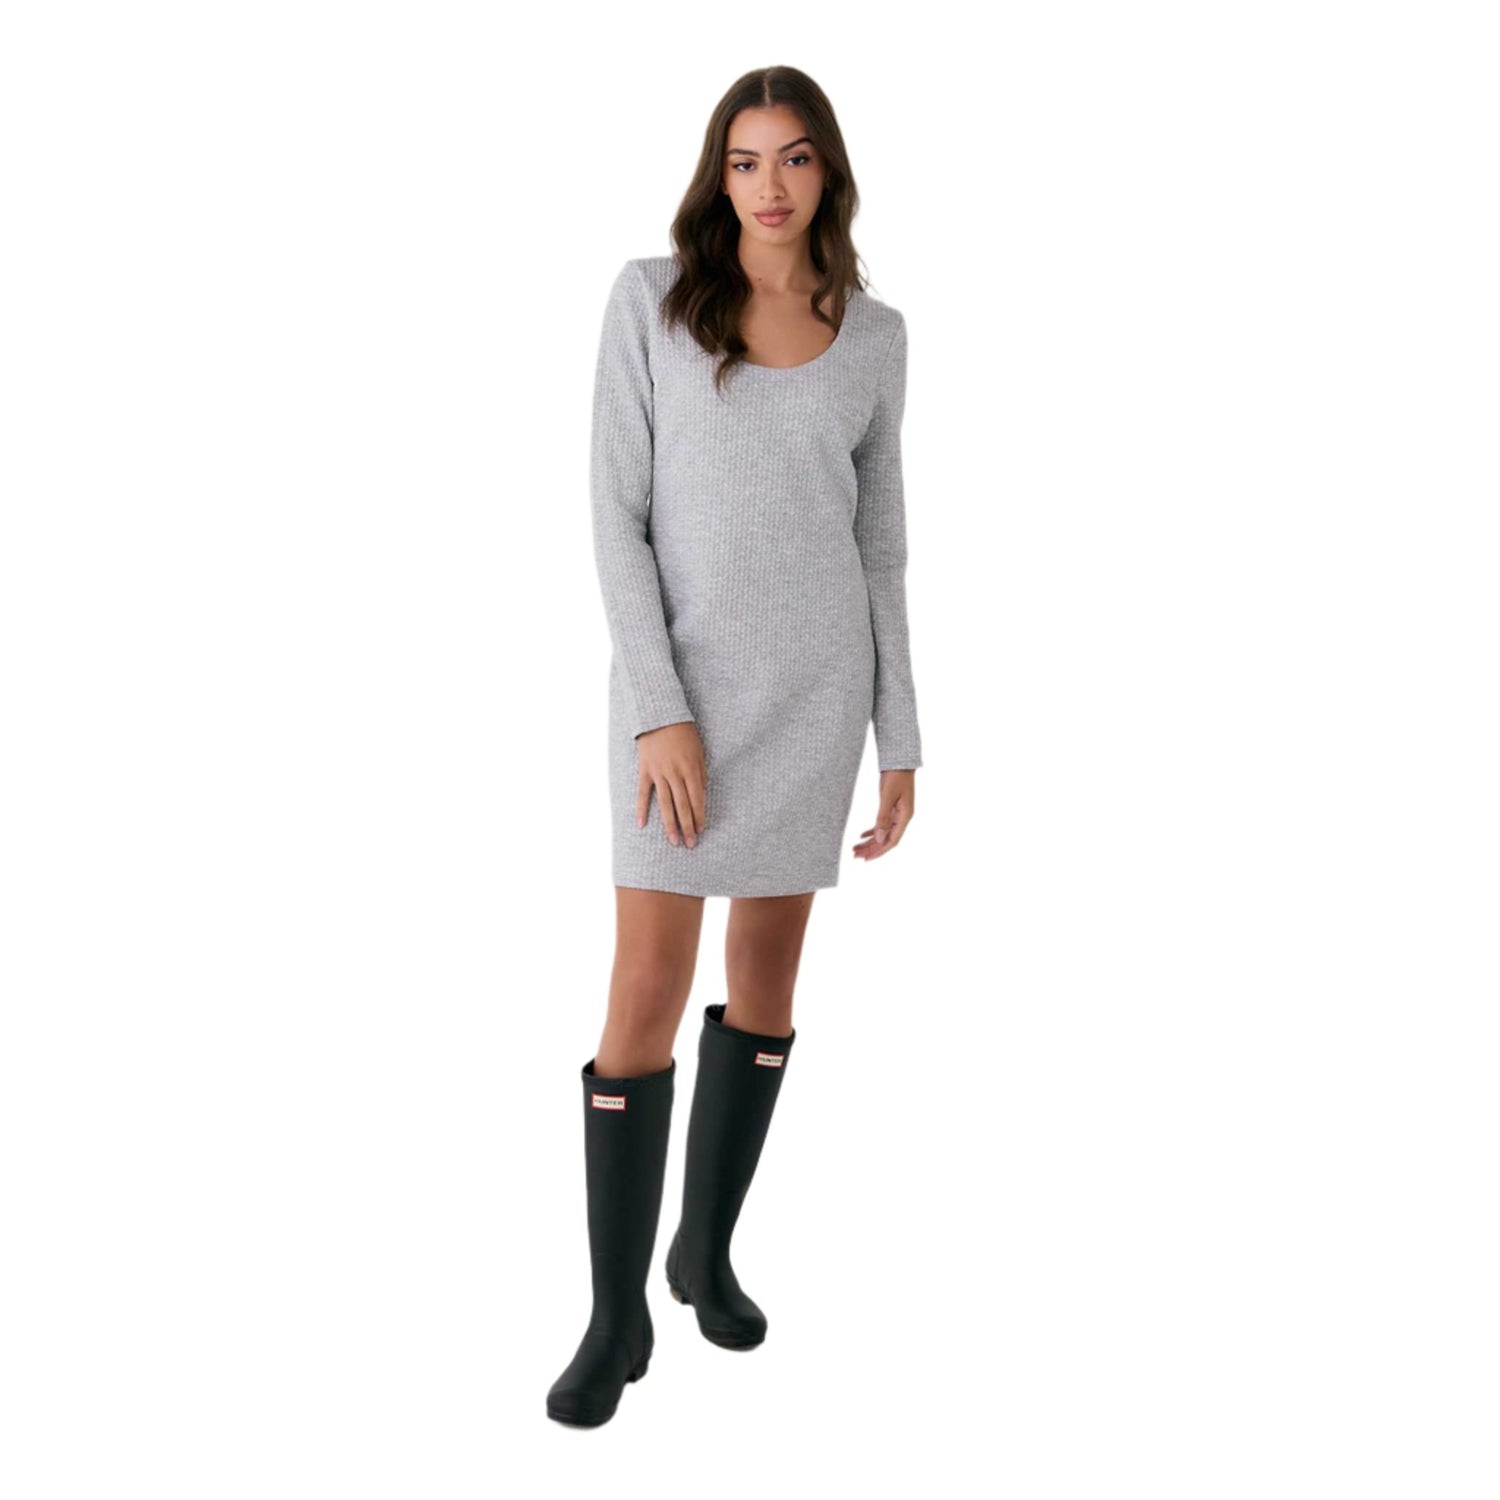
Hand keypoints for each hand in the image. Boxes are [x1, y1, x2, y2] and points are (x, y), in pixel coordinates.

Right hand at [636, 721, 707, 847]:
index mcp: (691, 769)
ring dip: (670, 824)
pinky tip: (642, 825)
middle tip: (690, 844)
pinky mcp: (645, 771)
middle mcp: (675, 774)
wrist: (659, 716)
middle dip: (687, 826)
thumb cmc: (683, 732)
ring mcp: (658, 773)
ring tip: (673, 841)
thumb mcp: (699, 750)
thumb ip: (701, 772)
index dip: (699, 816)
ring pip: (665, 804)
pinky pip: (643, 793)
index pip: (697, 799)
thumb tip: (702, 793)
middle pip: (682, 805)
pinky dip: (642, 809)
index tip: (701, 830)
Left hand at [853, 769, 914, 861]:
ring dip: (870, 841)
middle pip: (886, 839)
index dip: (879, 851)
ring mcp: (898, 813)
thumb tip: (878, 838)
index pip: (892, 841)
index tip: (866, 858)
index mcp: (905, 817)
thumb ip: (882, 817)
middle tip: (855, 855)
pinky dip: (872, 830)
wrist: (900, 760)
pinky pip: (882, 824)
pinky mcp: (892, 807)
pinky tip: (861, 835)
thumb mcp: (887, 796)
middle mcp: (902, 817)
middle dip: (871, 849)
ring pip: (883, 832)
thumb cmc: (896, 775)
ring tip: (856, 848)